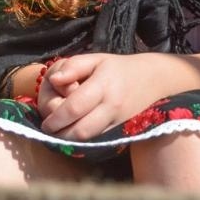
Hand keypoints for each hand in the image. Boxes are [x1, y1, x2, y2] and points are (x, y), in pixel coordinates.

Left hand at [38, 53, 154, 140]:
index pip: (74, 107)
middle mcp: (111, 106)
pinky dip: (82, 141)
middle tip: (49, 128)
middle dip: (60, 133)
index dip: (55, 118)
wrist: (155, 80)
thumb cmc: (119, 68)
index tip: (45, 123)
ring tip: (60, 130)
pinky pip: (97, 140)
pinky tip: (74, 132)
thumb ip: (73, 66)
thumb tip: (53, 79)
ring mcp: (117, 121)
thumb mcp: (96, 59)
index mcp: (103, 85)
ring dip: (69, 140)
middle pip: (79, 130)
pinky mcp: (120, 130)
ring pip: (88, 139)